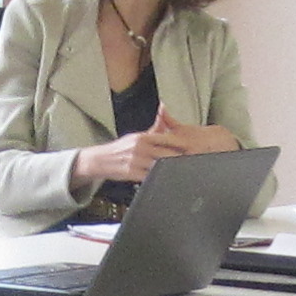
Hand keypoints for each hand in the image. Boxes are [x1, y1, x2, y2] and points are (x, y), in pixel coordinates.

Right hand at [69, 117, 233, 192]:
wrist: (99, 160)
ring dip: (172, 171)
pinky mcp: (131, 173)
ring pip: (159, 167)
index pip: (167, 140)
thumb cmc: (120, 149)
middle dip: (181, 160)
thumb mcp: (136, 136)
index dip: (182, 145)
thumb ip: (153, 128)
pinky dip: (159, 180)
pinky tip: (168, 182)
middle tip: (196, 163)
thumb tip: (164, 112)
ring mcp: (135, 161)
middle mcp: (140, 147)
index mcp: (143, 137)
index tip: (195, 149)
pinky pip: (149, 177)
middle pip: (166, 154)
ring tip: (186, 174)